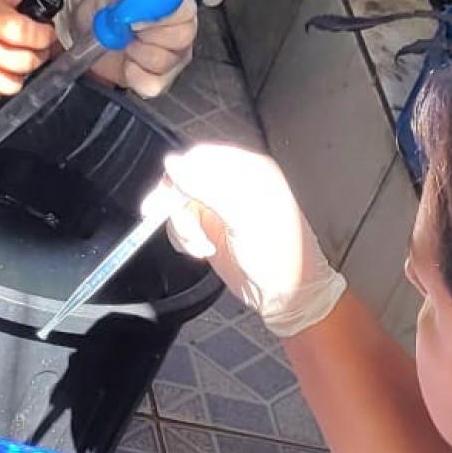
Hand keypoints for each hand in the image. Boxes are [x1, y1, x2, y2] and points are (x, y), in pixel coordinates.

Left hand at [61, 0, 197, 97]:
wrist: (91, 28)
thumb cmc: (107, 8)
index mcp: (177, 3)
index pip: (185, 10)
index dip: (160, 15)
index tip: (135, 20)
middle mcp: (183, 31)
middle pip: (181, 38)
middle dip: (146, 35)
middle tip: (127, 30)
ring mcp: (175, 59)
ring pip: (163, 62)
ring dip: (135, 53)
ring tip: (124, 43)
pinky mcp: (162, 82)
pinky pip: (151, 84)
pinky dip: (132, 75)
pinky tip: (126, 62)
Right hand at [151, 143, 347, 338]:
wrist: (285, 295)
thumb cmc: (279, 255)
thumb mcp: (243, 217)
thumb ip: (207, 187)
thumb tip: (173, 163)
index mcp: (249, 171)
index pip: (201, 156)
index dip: (181, 173)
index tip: (171, 197)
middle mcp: (232, 185)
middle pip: (184, 178)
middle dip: (174, 202)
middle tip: (166, 218)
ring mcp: (219, 208)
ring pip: (178, 203)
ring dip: (182, 226)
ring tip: (201, 245)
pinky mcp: (210, 229)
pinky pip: (180, 224)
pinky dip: (183, 239)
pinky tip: (202, 250)